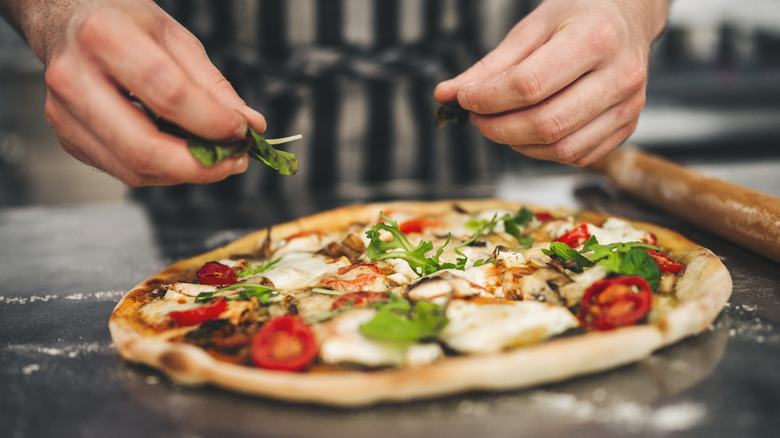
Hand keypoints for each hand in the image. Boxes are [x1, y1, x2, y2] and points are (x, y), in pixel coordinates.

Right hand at [20, 0, 265, 185]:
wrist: (68, 22)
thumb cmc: (121, 23)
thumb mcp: (174, 37)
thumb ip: (213, 84)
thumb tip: (249, 123)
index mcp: (104, 37)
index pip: (167, 93)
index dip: (210, 120)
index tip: (240, 130)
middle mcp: (75, 79)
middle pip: (144, 146)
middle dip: (199, 165)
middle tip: (234, 160)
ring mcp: (64, 114)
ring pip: (134, 169)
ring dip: (186, 173)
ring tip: (216, 159)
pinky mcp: (68, 139)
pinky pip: (124, 171)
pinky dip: (163, 171)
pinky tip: (183, 155)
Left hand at [434, 0, 669, 165]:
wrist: (629, 17)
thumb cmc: (579, 16)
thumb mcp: (532, 28)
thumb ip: (490, 65)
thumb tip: (445, 94)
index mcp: (595, 38)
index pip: (529, 85)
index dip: (488, 98)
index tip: (465, 98)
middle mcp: (620, 75)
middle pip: (545, 123)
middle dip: (497, 128)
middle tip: (476, 117)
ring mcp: (629, 105)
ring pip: (561, 148)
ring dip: (517, 144)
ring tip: (499, 124)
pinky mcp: (628, 127)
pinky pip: (577, 156)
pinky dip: (542, 152)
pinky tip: (527, 133)